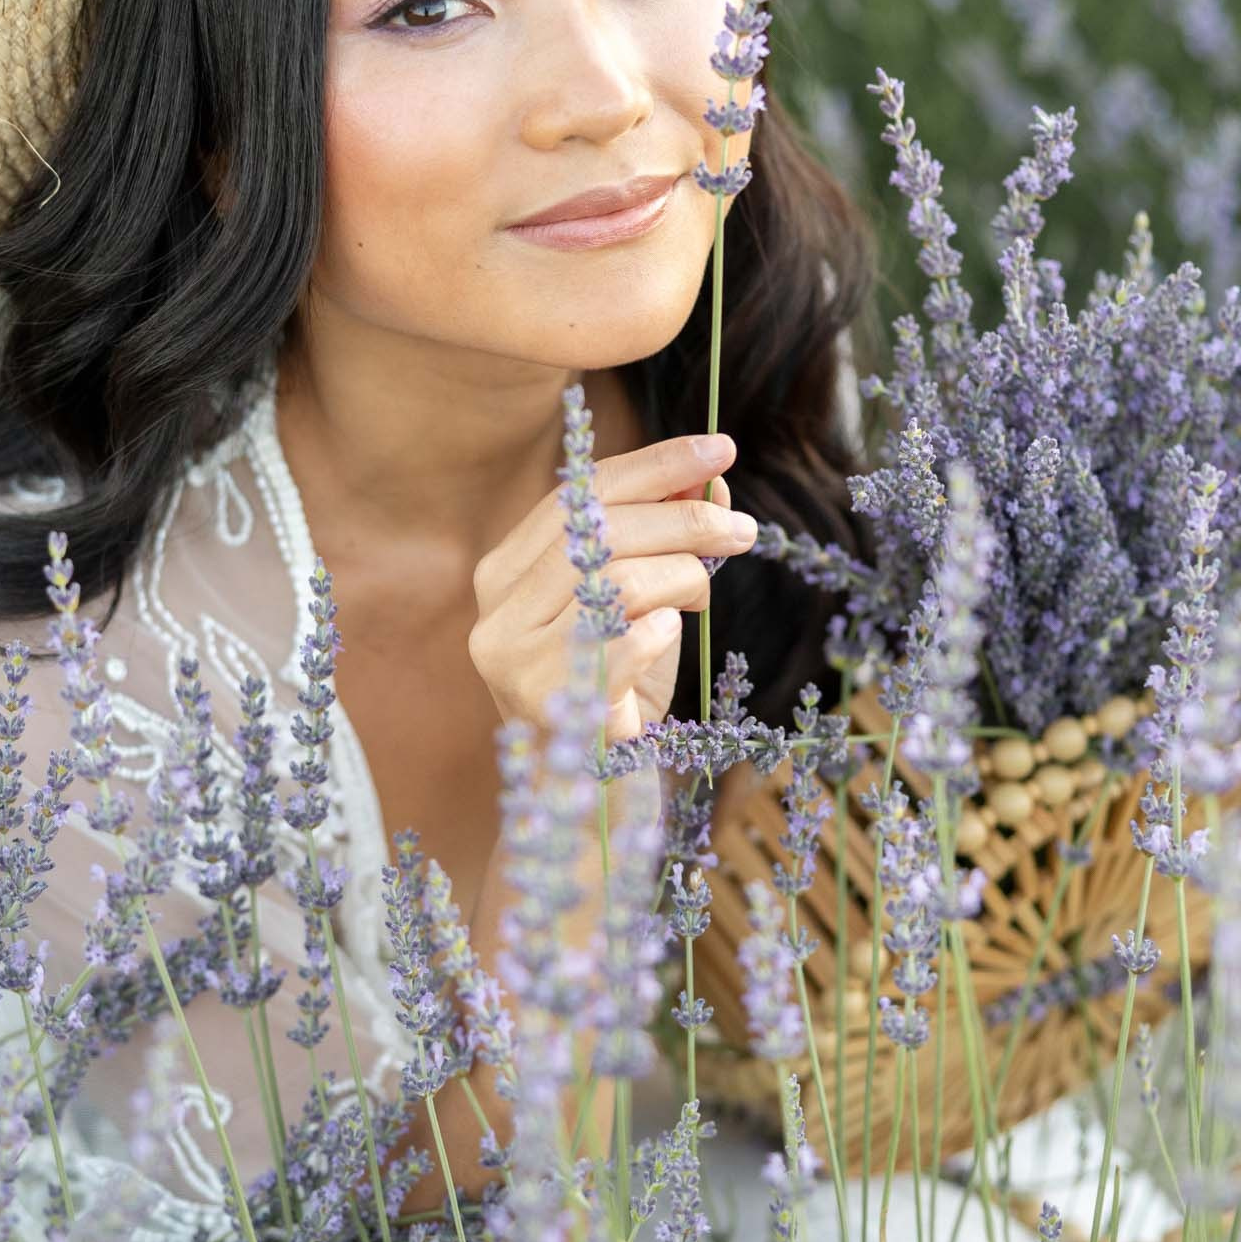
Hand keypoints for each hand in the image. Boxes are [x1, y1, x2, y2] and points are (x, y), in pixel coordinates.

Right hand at [467, 429, 758, 743]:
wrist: (591, 794)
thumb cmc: (617, 688)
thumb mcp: (644, 602)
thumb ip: (665, 538)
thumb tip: (712, 476)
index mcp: (508, 570)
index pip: (581, 493)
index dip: (655, 465)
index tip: (720, 447)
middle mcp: (496, 607)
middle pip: (600, 530)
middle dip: (685, 519)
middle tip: (744, 530)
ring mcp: (511, 656)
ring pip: (614, 579)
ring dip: (681, 577)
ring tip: (703, 595)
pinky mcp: (543, 701)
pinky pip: (619, 643)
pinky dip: (658, 633)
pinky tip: (668, 636)